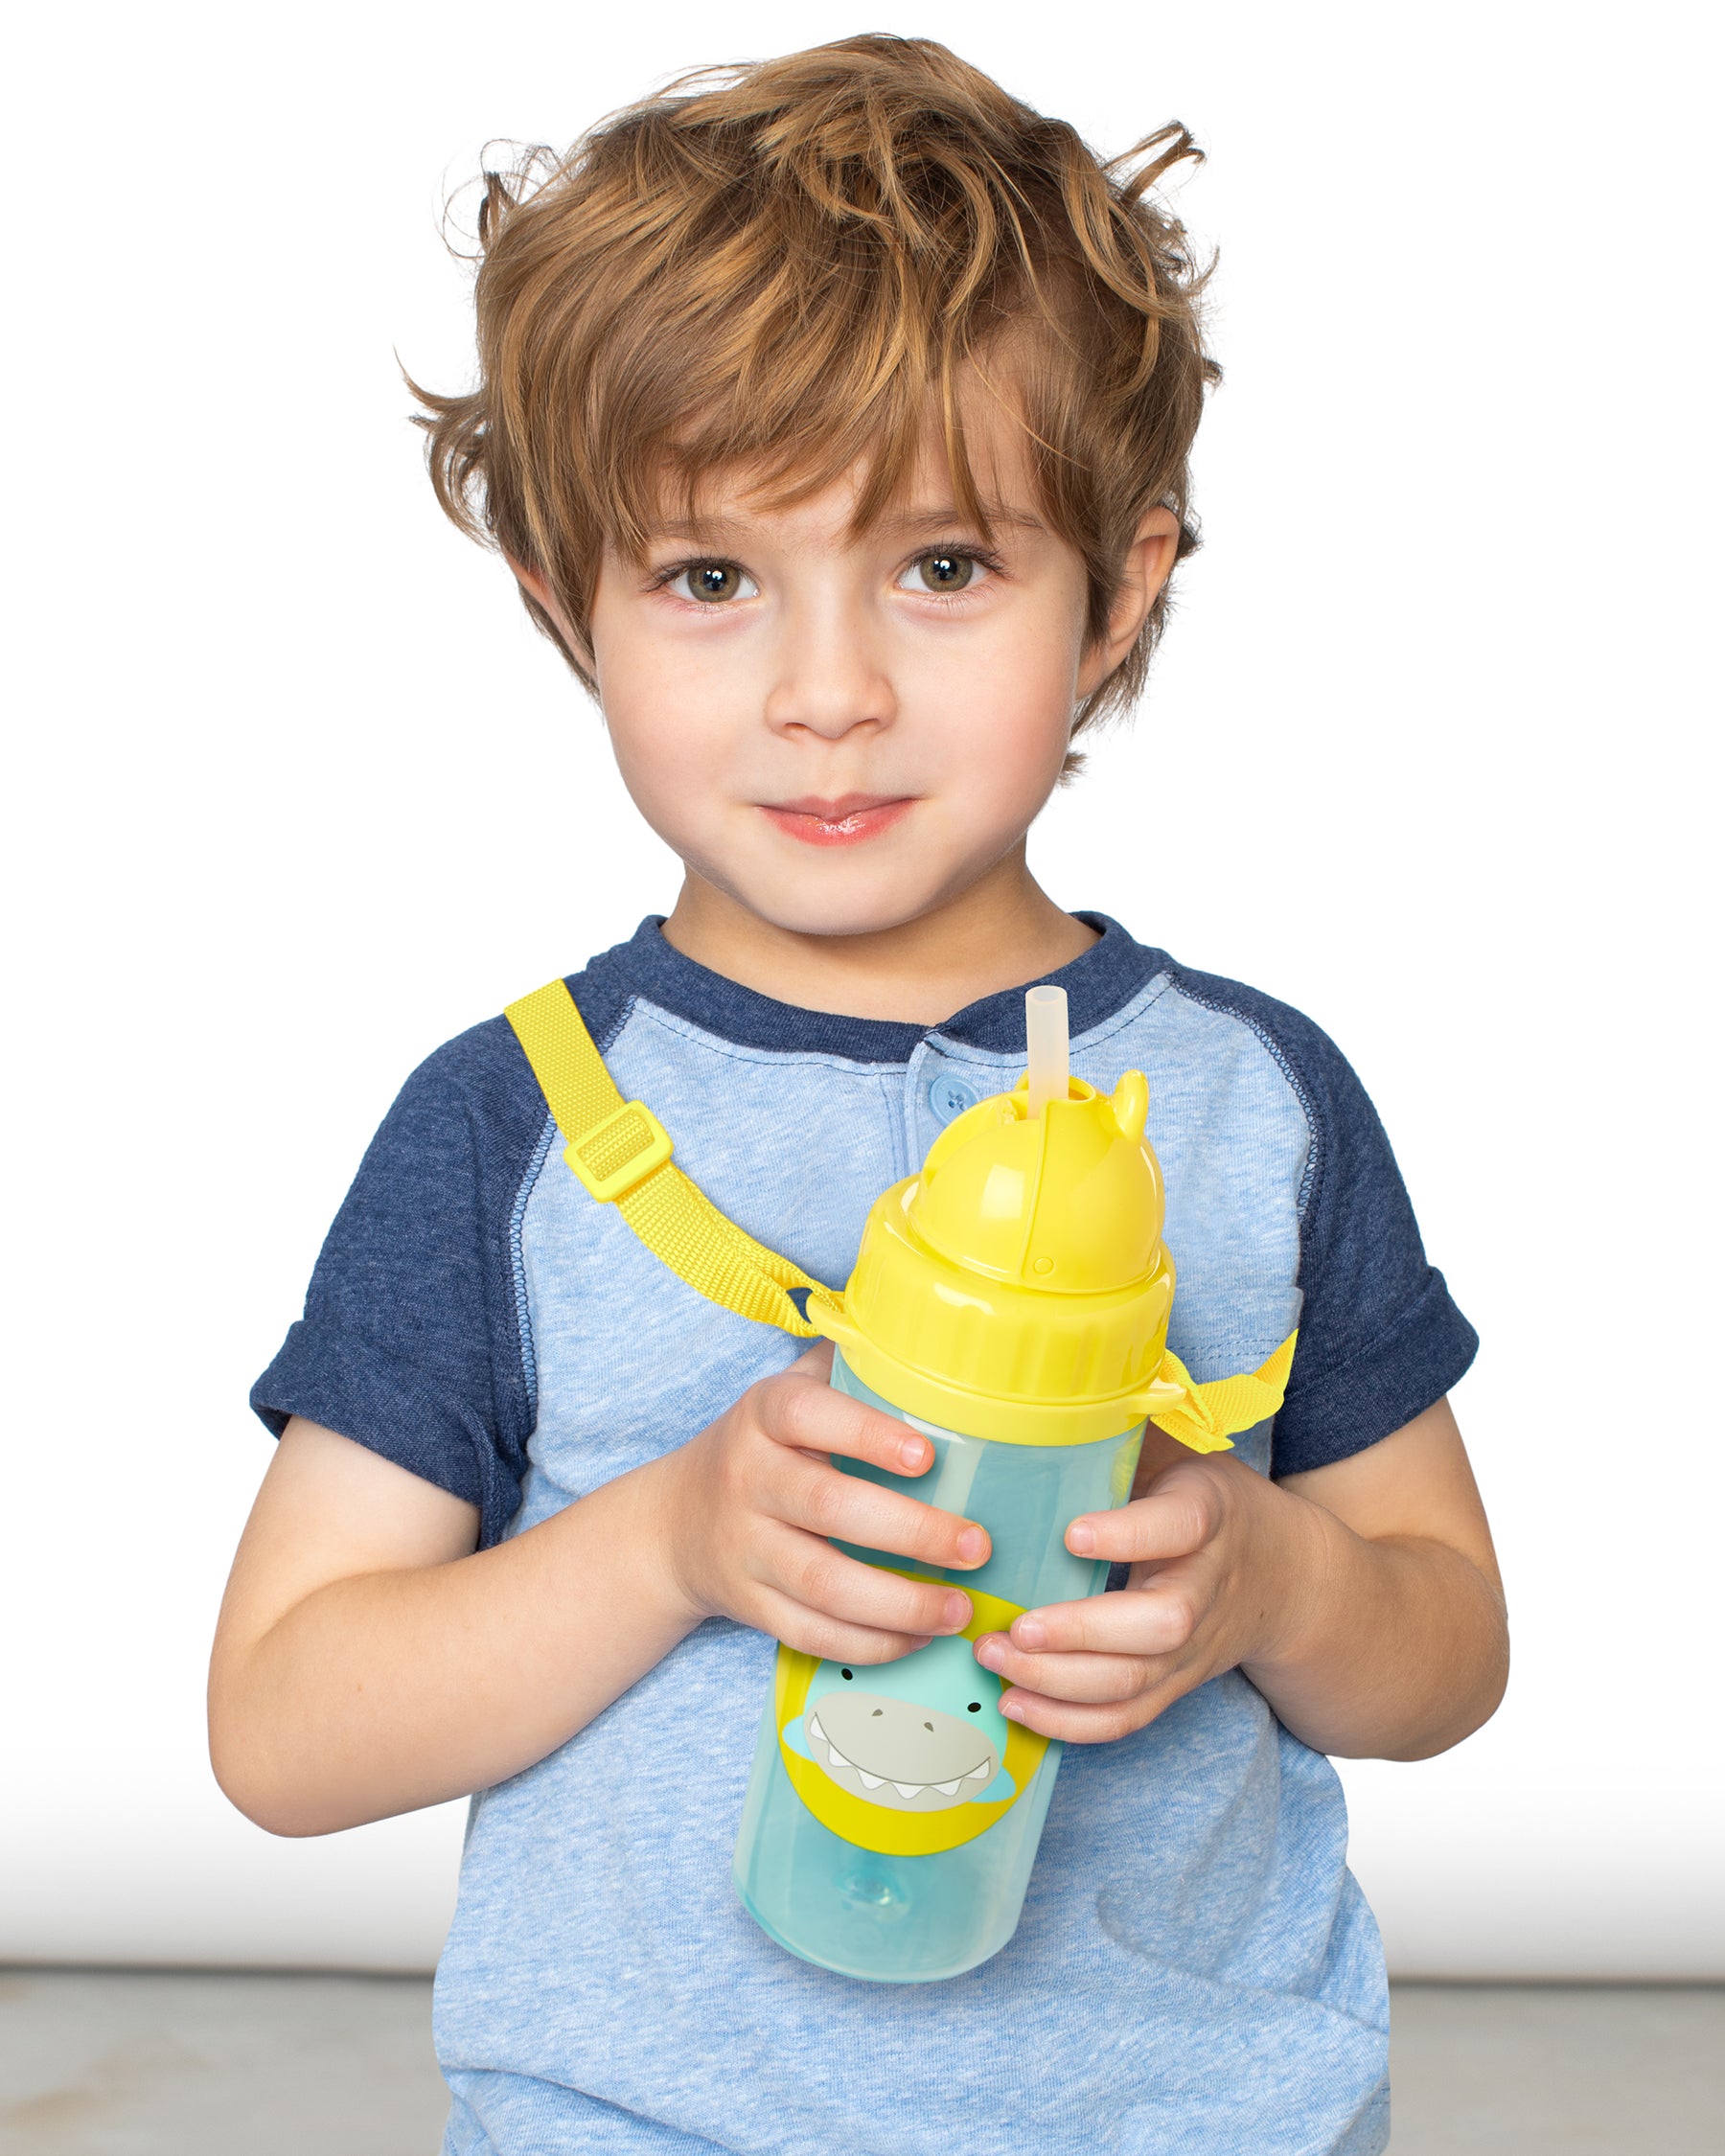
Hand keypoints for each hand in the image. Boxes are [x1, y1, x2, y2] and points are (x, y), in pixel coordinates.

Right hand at [653, 1341, 991, 1664]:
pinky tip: (920, 1638)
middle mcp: (748, 1478)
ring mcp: (746, 1548)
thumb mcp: (789, 1391)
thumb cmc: (765, 1446)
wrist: (676, 1522)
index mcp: (763, 1416)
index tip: (927, 1456)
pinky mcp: (750, 1605)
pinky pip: (812, 1633)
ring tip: (959, 1608)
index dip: (867, 1434)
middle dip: (911, 1532)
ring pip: (823, 1584)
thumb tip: (930, 1336)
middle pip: (828, 1507)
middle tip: (976, 1545)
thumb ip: (850, 1365)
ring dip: (900, 1603)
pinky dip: (871, 1644)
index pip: (807, 1414)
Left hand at [971, 1441, 1320, 1742]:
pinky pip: (1128, 1718)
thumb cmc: (1206, 1502)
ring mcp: (1193, 1647)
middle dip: (1084, 1632)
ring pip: (1137, 1682)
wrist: (1284, 1575)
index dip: (1127, 1535)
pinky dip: (1070, 1724)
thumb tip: (1048, 1402)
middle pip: (1161, 1624)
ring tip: (995, 1660)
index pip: (1178, 1526)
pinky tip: (1015, 1704)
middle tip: (1017, 1628)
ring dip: (1060, 1683)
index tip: (1072, 1534)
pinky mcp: (1176, 1684)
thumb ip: (1124, 1437)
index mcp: (1207, 1515)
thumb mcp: (1179, 1455)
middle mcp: (1206, 1586)